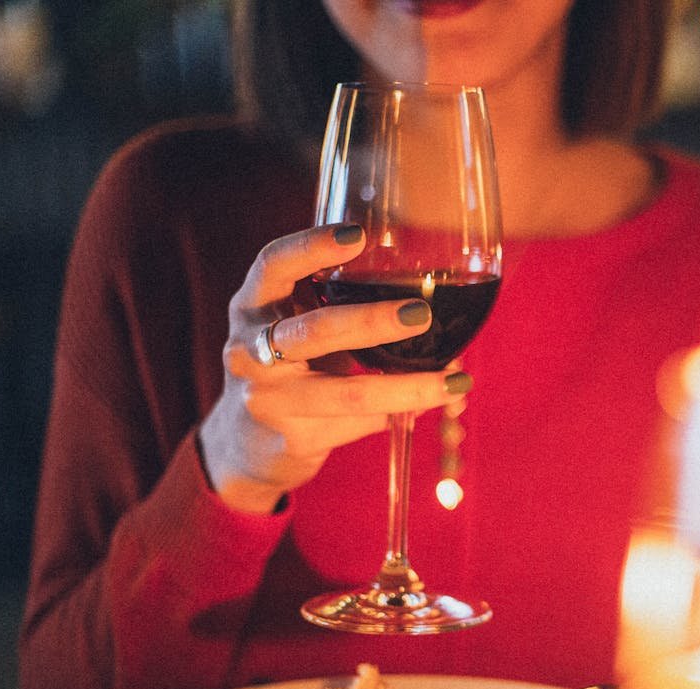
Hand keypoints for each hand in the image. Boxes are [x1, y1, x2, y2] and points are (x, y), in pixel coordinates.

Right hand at [197, 224, 470, 514]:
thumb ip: (336, 305)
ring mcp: (267, 399)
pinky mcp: (291, 439)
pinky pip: (356, 425)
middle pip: (315, 331)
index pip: (273, 266)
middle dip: (372, 321)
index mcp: (252, 306)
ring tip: (453, 382)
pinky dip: (395, 414)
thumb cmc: (288, 367)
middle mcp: (249, 350)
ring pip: (346, 393)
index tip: (358, 235)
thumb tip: (429, 299)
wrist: (246, 444)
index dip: (311, 247)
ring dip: (404, 388)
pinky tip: (425, 407)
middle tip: (421, 313)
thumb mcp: (295, 326)